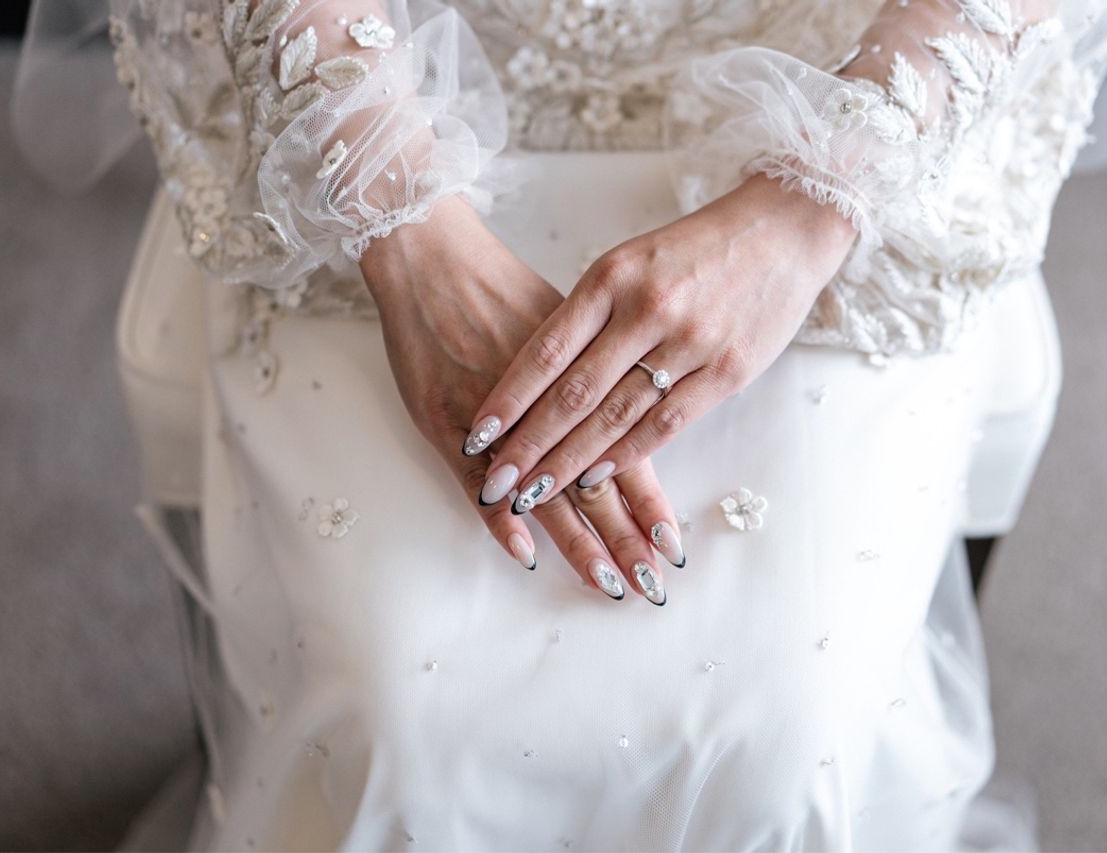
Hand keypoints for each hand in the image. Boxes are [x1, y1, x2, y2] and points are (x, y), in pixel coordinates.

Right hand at [361, 196, 682, 603]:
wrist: (433, 253)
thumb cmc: (501, 286)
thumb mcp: (565, 324)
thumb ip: (598, 370)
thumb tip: (634, 402)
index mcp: (586, 375)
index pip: (628, 450)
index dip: (648, 500)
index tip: (673, 545)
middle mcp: (549, 401)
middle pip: (596, 478)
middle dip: (626, 536)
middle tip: (653, 585)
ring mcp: (498, 417)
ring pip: (545, 487)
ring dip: (578, 540)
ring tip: (608, 585)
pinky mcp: (449, 420)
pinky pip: (475, 478)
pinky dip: (499, 517)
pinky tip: (525, 552)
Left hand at [467, 174, 857, 506]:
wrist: (785, 228)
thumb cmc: (698, 248)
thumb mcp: (634, 260)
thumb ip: (593, 311)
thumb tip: (545, 374)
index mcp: (613, 276)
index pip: (547, 349)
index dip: (509, 397)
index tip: (477, 432)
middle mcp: (647, 309)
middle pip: (575, 392)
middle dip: (530, 444)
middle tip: (495, 482)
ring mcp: (689, 341)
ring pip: (617, 415)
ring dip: (572, 461)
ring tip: (535, 493)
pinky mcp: (727, 370)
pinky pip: (667, 422)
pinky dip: (629, 453)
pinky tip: (598, 477)